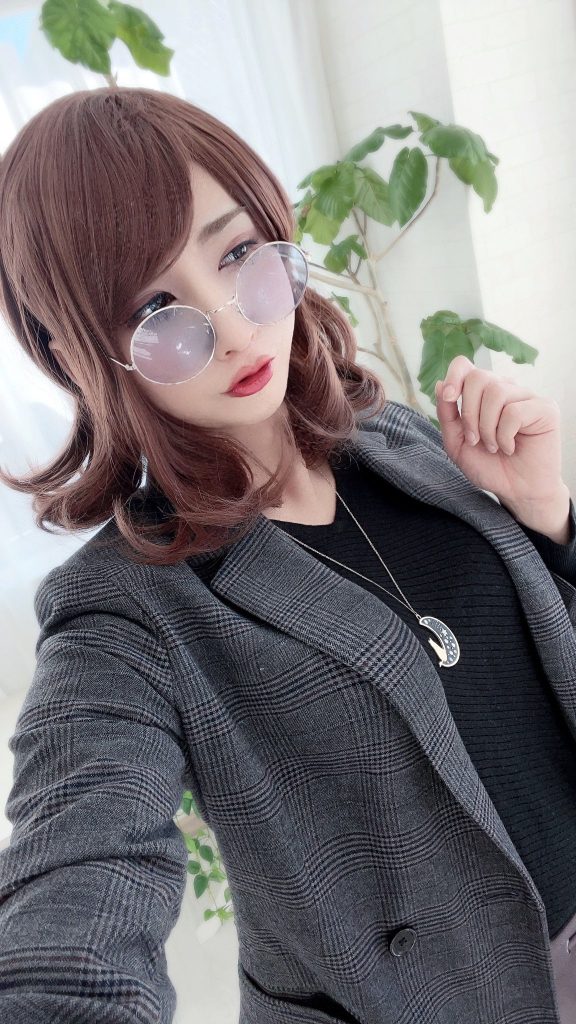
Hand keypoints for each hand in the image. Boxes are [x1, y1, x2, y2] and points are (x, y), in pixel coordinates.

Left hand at [434, 355, 566, 513]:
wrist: (515, 490)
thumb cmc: (489, 466)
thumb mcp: (457, 443)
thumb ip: (447, 415)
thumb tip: (440, 384)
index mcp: (483, 394)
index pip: (466, 366)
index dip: (455, 376)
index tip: (449, 397)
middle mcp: (506, 389)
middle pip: (479, 377)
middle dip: (469, 413)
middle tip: (475, 440)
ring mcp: (526, 397)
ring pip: (496, 392)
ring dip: (487, 427)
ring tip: (493, 446)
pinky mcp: (544, 408)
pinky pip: (514, 411)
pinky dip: (505, 435)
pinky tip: (510, 448)